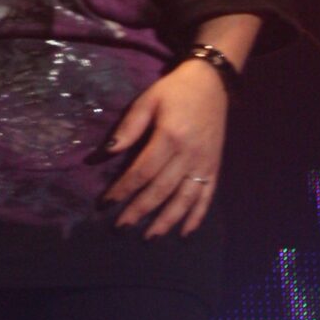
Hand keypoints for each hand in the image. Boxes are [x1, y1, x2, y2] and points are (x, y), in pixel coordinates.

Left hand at [106, 64, 228, 236]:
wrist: (212, 83)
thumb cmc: (174, 90)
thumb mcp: (147, 101)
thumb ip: (128, 129)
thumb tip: (105, 154)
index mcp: (170, 137)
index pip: (142, 172)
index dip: (123, 189)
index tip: (107, 203)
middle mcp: (189, 155)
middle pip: (161, 190)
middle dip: (140, 211)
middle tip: (121, 227)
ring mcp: (205, 163)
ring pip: (185, 199)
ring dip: (167, 221)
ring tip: (149, 237)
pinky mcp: (215, 167)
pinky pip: (207, 196)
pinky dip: (196, 216)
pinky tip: (184, 232)